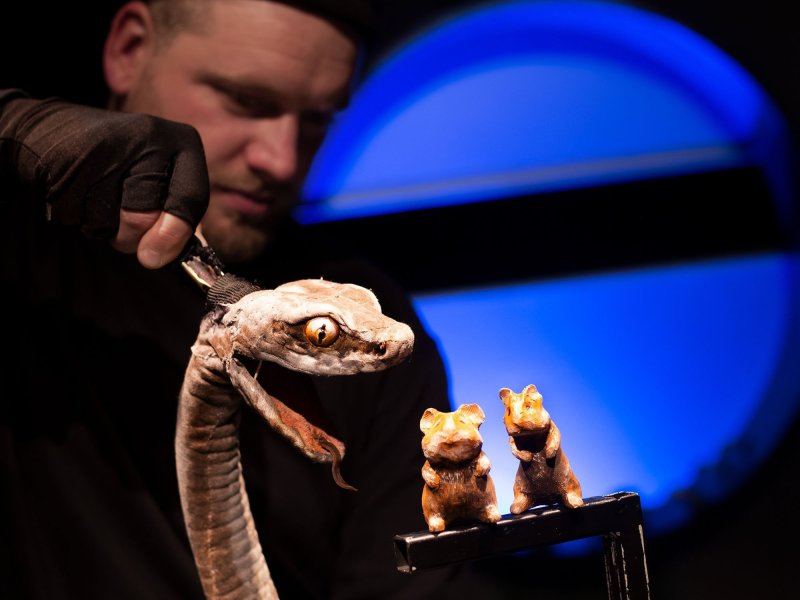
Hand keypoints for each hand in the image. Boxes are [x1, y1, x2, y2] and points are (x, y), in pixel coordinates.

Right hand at [0, 93, 208, 267]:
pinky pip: (76, 217)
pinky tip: (74, 190)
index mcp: (183, 143)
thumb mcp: (161, 181)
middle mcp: (150, 137)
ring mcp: (108, 145)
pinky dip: (74, 217)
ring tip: (97, 197)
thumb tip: (169, 256)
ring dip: (102, 228)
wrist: (54, 128)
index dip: (175, 235)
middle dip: (133, 236)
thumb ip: (178, 218)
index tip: (156, 257)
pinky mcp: (69, 158)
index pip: (191, 200)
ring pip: (110, 223)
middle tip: (123, 221)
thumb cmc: (121, 166)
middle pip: (145, 217)